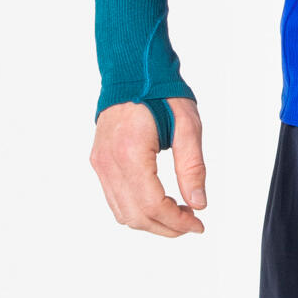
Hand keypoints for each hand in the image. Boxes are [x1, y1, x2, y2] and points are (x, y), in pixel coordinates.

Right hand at [89, 97, 206, 236]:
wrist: (131, 70)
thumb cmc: (159, 91)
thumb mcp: (187, 125)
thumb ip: (192, 167)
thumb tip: (198, 203)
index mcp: (130, 151)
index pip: (151, 204)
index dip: (176, 222)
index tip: (197, 224)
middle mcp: (109, 161)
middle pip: (135, 216)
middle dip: (166, 227)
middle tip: (191, 223)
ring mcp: (100, 163)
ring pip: (122, 213)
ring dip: (152, 222)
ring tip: (178, 213)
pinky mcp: (99, 162)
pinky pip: (115, 199)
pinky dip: (137, 210)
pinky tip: (159, 202)